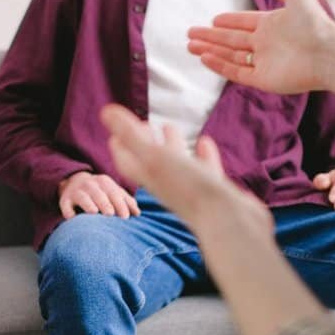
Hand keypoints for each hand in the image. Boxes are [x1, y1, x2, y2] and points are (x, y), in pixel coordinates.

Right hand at [57, 171, 139, 218]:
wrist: (74, 181)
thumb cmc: (100, 191)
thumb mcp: (113, 191)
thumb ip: (126, 201)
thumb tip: (137, 213)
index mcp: (104, 182)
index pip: (114, 193)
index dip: (120, 204)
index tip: (126, 217)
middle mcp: (90, 184)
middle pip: (98, 194)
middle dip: (105, 203)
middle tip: (110, 214)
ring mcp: (76, 191)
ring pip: (82, 197)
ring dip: (88, 204)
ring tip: (94, 212)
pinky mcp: (64, 200)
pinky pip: (65, 205)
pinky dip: (68, 212)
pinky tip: (71, 219)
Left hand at [99, 104, 272, 248]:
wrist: (229, 223)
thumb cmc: (188, 189)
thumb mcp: (154, 156)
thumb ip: (130, 135)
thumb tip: (105, 110)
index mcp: (150, 178)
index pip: (127, 162)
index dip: (119, 146)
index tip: (114, 133)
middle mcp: (168, 185)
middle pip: (150, 161)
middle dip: (145, 142)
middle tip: (143, 123)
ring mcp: (193, 189)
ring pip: (178, 164)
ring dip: (172, 145)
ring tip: (169, 127)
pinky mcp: (216, 191)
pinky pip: (206, 169)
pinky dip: (203, 155)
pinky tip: (204, 142)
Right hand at [186, 0, 334, 94]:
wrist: (328, 54)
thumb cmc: (316, 24)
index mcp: (273, 25)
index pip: (244, 23)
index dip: (229, 21)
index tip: (213, 20)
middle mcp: (266, 44)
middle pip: (232, 40)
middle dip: (211, 37)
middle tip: (191, 34)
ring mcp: (263, 62)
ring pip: (230, 56)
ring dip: (210, 50)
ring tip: (191, 46)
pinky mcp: (262, 79)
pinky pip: (236, 72)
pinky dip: (219, 65)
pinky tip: (205, 57)